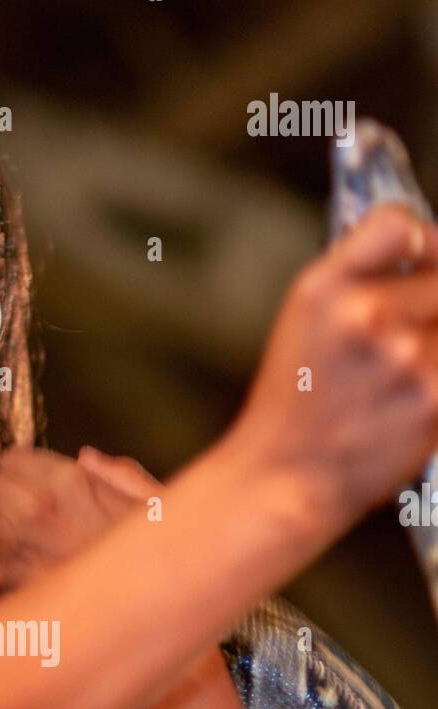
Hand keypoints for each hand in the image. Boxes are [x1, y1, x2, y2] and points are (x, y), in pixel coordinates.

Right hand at [229, 203, 437, 517]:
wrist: (286, 481)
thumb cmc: (295, 403)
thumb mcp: (304, 318)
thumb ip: (360, 272)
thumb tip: (424, 244)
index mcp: (326, 289)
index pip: (399, 228)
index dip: (424, 244)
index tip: (424, 263)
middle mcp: (365, 316)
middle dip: (431, 310)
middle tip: (403, 348)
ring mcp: (405, 358)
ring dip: (434, 351)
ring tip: (398, 383)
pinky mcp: (434, 398)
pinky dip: (435, 385)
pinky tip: (408, 404)